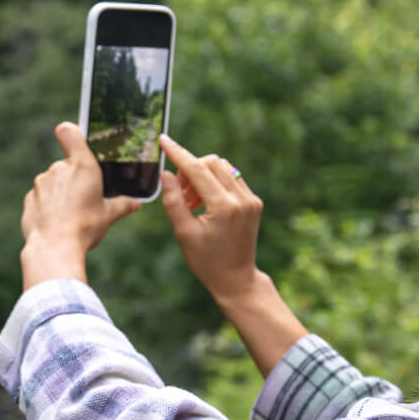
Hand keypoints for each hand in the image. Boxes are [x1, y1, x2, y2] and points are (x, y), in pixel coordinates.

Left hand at [20, 122, 141, 287]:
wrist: (54, 247)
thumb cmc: (85, 227)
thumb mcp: (109, 216)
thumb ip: (122, 205)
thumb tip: (135, 204)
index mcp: (82, 165)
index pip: (69, 132)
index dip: (71, 133)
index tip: (76, 143)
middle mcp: (58, 168)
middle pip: (66, 165)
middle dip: (74, 179)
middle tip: (85, 200)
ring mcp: (41, 183)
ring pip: (53, 182)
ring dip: (60, 193)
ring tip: (71, 215)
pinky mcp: (29, 199)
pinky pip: (41, 197)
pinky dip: (47, 206)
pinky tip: (56, 222)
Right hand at [159, 134, 263, 307]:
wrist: (236, 279)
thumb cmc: (206, 261)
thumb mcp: (183, 233)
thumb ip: (173, 201)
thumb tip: (166, 174)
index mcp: (223, 207)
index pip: (198, 169)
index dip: (178, 153)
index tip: (164, 140)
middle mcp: (241, 199)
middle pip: (212, 162)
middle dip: (191, 169)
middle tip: (179, 193)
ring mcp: (251, 199)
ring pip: (223, 167)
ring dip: (202, 176)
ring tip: (191, 202)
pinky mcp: (254, 202)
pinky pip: (232, 179)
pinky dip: (214, 183)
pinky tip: (204, 204)